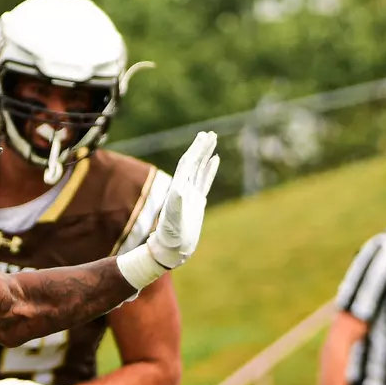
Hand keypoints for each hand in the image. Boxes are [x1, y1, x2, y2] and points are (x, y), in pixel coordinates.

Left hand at [116, 131, 219, 289]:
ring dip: (205, 155)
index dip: (195, 150)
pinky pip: (204, 181)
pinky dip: (209, 170)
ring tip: (212, 140)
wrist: (170, 251)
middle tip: (210, 133)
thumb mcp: (172, 222)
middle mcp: (183, 189)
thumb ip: (174, 206)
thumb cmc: (170, 238)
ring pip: (199, 170)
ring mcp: (190, 195)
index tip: (203, 137)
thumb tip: (179, 190)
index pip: (187, 165)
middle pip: (193, 163)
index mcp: (177, 189)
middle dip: (201, 148)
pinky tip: (214, 160)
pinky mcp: (197, 202)